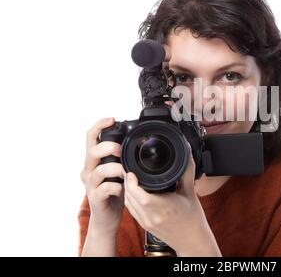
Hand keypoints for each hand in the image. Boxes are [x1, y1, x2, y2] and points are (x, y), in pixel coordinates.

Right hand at [80, 117, 125, 235]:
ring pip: (99, 170)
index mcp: (93, 160)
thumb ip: (120, 157)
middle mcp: (88, 170)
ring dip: (116, 169)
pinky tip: (124, 189)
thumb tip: (134, 141)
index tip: (112, 119)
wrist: (107, 218)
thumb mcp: (117, 170)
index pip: (90, 137)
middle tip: (121, 150)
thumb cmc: (114, 191)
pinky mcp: (95, 198)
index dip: (99, 125)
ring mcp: (90, 184)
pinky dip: (118, 186)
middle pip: (92, 151)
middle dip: (109, 147)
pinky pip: (106, 188)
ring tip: (126, 173)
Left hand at [124, 145, 220, 256]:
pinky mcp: (145, 226)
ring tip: (131, 178)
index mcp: (163, 208)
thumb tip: (187, 151)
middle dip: (127, 183)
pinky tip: (135, 191)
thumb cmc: (193, 219)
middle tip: (130, 170)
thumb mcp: (190, 191)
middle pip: (129, 198)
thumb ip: (187, 170)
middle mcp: (152, 217)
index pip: (138, 195)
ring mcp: (146, 223)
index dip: (131, 182)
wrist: (193, 240)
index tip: (132, 171)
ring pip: (128, 204)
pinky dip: (130, 199)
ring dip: (127, 191)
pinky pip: (131, 210)